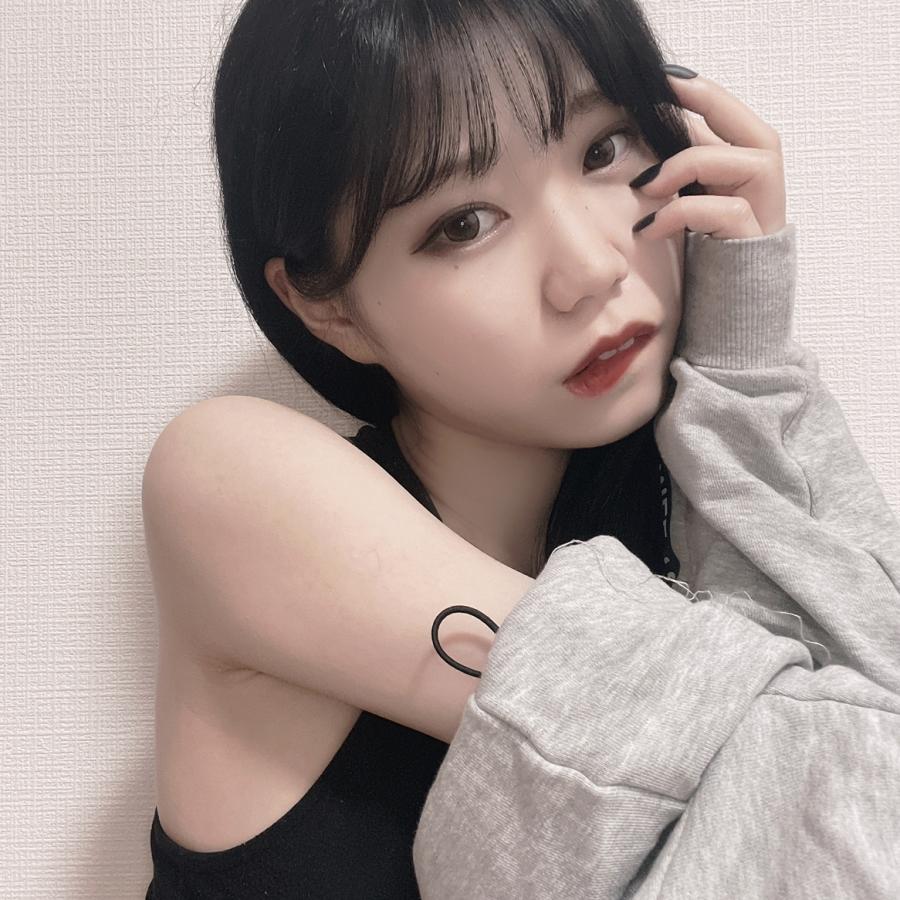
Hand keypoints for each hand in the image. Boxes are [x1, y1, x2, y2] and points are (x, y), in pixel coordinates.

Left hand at [633, 70, 786, 239]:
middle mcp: (764, 186)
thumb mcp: (690, 201)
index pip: (732, 119)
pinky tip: (649, 228)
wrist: (721, 315)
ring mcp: (764, 212)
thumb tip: (655, 129)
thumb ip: (686, 167)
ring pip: (745, 163)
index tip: (665, 77)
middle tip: (657, 101)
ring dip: (686, 167)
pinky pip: (726, 210)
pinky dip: (679, 214)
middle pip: (753, 130)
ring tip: (643, 186)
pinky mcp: (753, 240)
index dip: (702, 92)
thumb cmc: (700, 252)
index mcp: (747, 171)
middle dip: (709, 103)